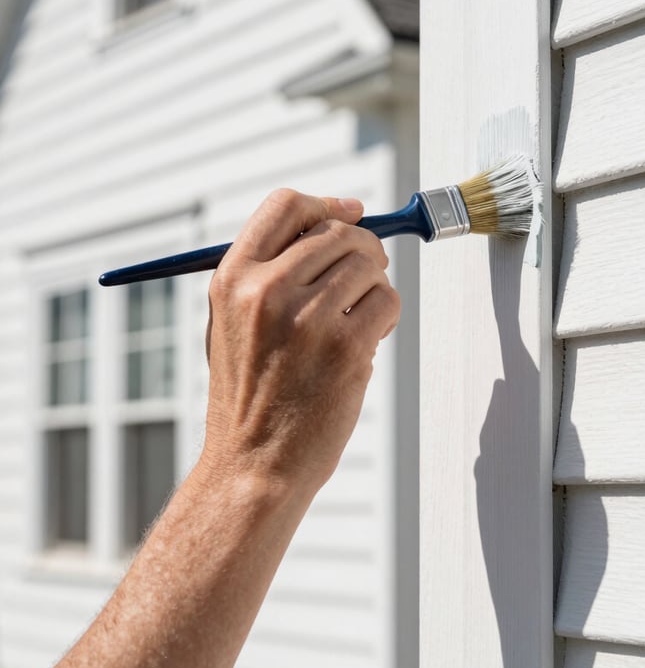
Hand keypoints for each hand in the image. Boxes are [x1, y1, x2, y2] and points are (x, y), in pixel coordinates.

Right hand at [201, 189, 400, 497]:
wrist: (253, 464)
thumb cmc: (249, 396)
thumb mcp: (231, 322)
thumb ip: (269, 272)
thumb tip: (335, 222)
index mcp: (232, 279)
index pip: (285, 205)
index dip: (325, 203)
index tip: (351, 211)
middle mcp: (266, 290)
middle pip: (338, 231)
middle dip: (363, 249)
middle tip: (365, 277)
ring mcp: (307, 318)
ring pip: (370, 264)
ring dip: (375, 287)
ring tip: (359, 319)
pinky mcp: (346, 347)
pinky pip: (388, 300)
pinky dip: (387, 316)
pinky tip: (367, 341)